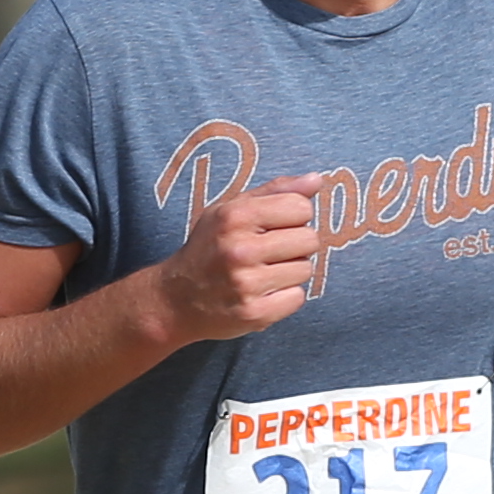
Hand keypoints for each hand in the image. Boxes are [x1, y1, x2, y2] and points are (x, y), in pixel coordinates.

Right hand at [155, 181, 317, 340]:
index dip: (294, 216)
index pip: (301, 207)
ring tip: (264, 273)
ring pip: (306, 270)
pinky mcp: (254, 313)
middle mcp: (240, 249)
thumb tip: (316, 180)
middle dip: (296, 245)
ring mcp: (247, 284)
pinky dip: (285, 297)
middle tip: (271, 252)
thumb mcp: (231, 209)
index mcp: (235, 216)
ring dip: (291, 272)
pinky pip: (297, 298)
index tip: (276, 226)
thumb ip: (275, 191)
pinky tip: (263, 292)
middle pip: (310, 239)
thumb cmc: (210, 248)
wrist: (176, 299)